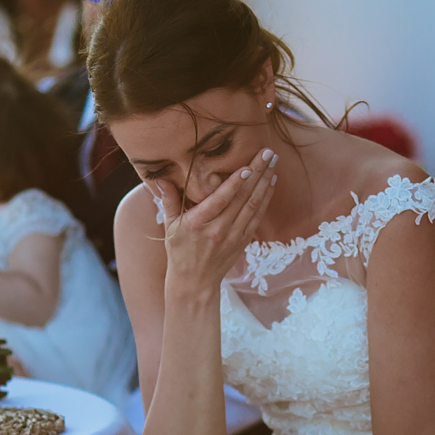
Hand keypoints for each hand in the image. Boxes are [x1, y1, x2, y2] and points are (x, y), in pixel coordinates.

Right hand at [154, 147, 278, 297]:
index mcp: (198, 223)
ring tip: (274, 162)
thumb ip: (169, 201)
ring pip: (253, 204)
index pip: (220, 200)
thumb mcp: (170, 227)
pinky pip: (257, 216)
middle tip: (269, 152)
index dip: (235, 183)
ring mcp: (233, 236)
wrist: (195, 282)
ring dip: (266, 182)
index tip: (247, 166)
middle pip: (242, 197)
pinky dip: (266, 198)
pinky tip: (271, 182)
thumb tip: (161, 179)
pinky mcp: (243, 241)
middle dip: (257, 172)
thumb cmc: (179, 251)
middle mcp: (218, 229)